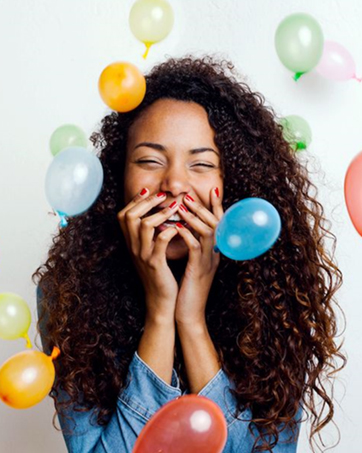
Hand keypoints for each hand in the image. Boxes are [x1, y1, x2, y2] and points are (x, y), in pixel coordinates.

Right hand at [117, 188, 179, 322]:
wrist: (161, 301)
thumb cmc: (159, 275)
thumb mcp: (150, 254)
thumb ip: (150, 237)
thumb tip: (157, 216)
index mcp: (131, 244)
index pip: (123, 215)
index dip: (134, 201)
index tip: (148, 191)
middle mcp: (133, 248)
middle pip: (129, 216)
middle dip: (146, 202)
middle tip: (162, 196)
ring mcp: (143, 256)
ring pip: (143, 225)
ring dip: (160, 213)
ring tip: (174, 207)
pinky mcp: (155, 264)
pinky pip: (160, 242)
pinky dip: (169, 231)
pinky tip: (178, 228)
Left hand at [174, 188, 223, 324]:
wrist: (188, 313)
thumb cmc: (186, 288)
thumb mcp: (193, 264)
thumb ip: (194, 247)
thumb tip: (185, 228)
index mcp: (213, 251)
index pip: (219, 224)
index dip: (217, 206)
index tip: (212, 189)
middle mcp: (214, 254)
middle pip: (216, 223)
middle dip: (203, 207)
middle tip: (189, 195)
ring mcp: (209, 261)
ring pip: (208, 232)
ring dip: (194, 217)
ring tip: (180, 206)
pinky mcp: (199, 270)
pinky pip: (196, 248)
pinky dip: (187, 234)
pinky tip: (177, 227)